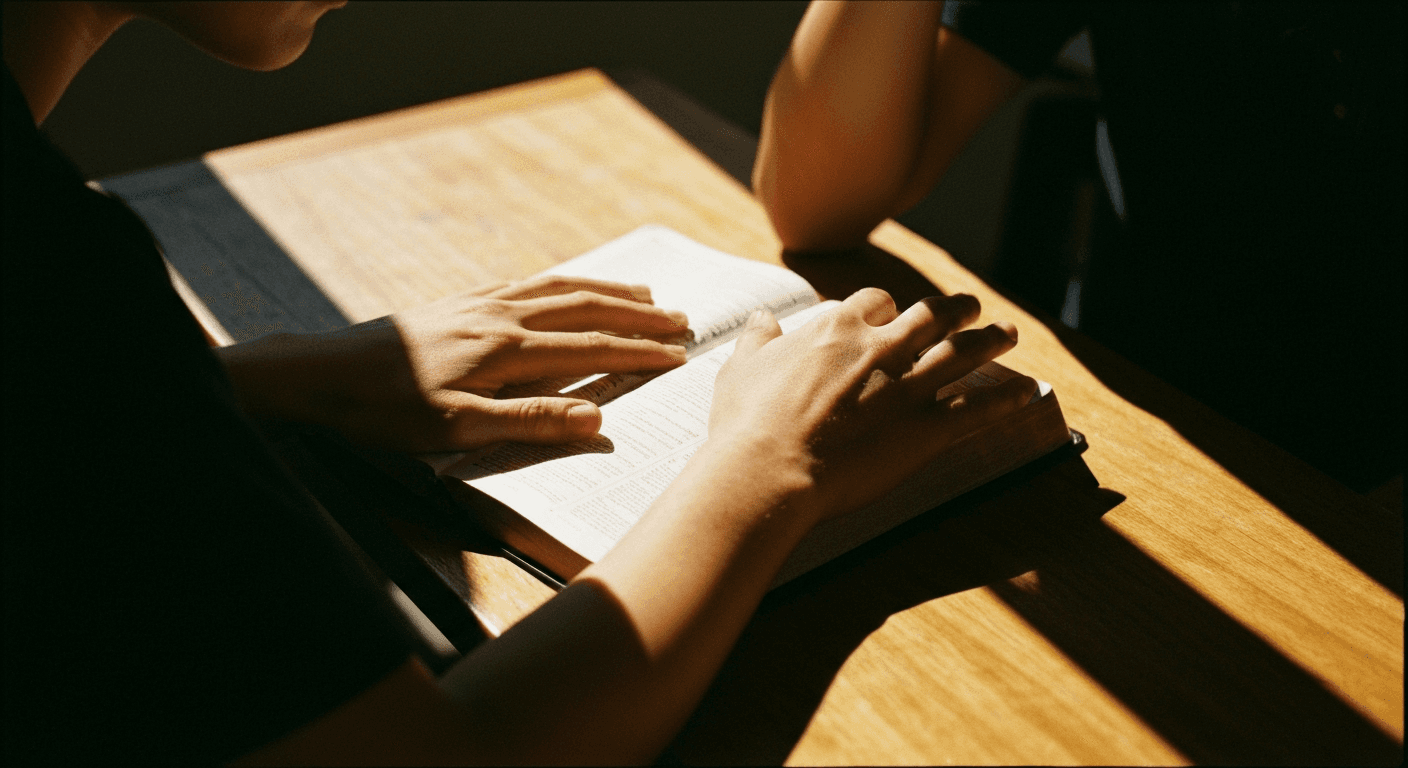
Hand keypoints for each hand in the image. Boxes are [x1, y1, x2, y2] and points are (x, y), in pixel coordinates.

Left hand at [218, 276, 688, 450]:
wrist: (320, 375)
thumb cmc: (386, 411)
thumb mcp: (457, 430)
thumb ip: (530, 421)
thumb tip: (596, 418)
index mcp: (507, 351)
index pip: (590, 347)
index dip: (638, 351)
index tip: (680, 355)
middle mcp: (500, 317)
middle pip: (585, 307)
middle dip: (638, 313)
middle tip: (682, 319)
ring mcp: (480, 304)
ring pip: (559, 288)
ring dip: (607, 289)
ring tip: (644, 293)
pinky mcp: (460, 303)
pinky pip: (527, 283)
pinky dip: (563, 281)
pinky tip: (567, 285)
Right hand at [707, 288, 1035, 523]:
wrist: (767, 469)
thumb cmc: (747, 423)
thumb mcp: (741, 368)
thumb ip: (757, 340)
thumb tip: (760, 318)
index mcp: (837, 329)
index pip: (874, 302)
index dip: (887, 307)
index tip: (892, 312)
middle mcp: (880, 348)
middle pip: (930, 317)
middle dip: (954, 311)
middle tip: (970, 307)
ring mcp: (907, 387)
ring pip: (961, 354)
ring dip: (989, 340)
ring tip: (1008, 331)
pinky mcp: (925, 429)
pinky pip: (976, 409)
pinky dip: (1004, 399)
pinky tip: (1025, 391)